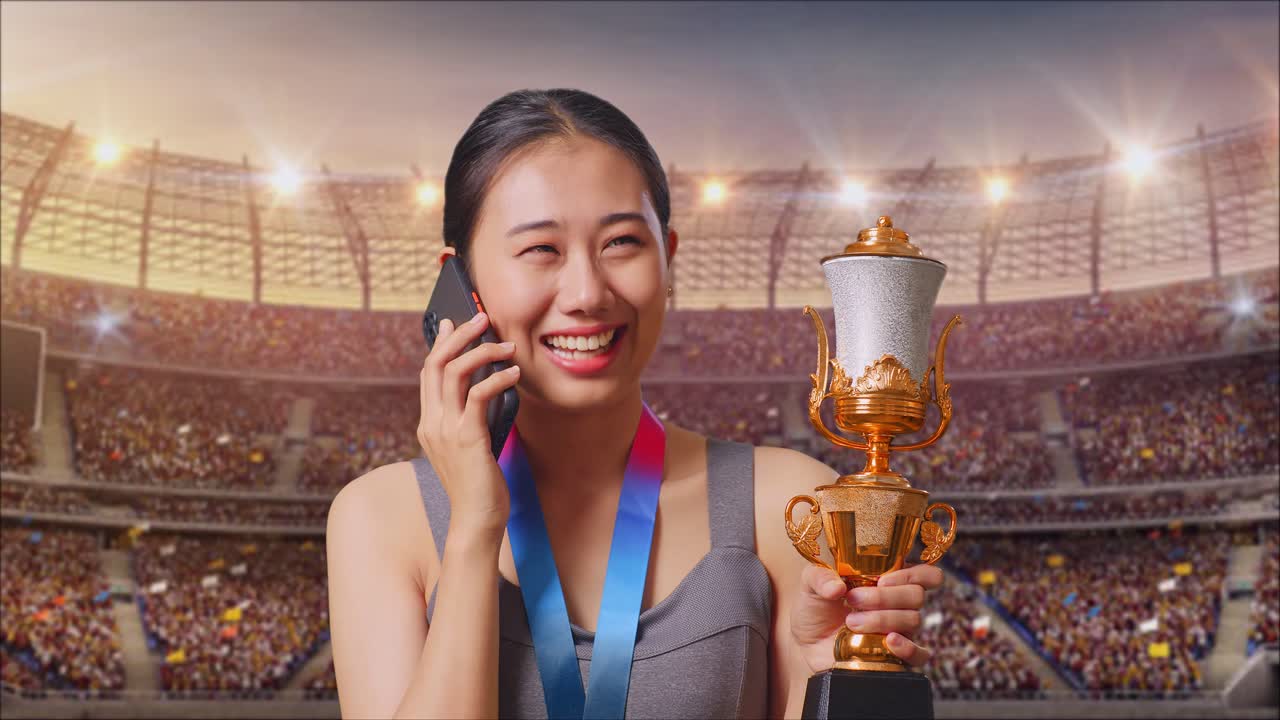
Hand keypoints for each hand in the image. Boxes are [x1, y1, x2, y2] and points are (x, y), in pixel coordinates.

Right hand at [416, 312, 519, 538]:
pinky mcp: (466, 438)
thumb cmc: (479, 484)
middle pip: (436, 364)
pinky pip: (479, 395)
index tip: (453, 322)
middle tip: (481, 317)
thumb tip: (485, 390)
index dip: (440, 344)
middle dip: (459, 335)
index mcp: (429, 423)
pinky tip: (514, 374)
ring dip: (482, 351)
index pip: (428, 373)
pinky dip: (497, 378)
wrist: (476, 520)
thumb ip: (470, 419)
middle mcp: (432, 423)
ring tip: (507, 345)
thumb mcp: (470, 445)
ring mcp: (446, 430)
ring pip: (454, 373)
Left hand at [790, 563, 942, 673]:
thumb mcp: (810, 585)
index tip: (883, 580)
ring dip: (881, 619)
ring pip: (912, 620)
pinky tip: (889, 641)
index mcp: (888, 581)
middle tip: (853, 600)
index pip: (925, 575)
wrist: (806, 643)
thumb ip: (820, 577)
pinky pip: (919, 655)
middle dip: (884, 597)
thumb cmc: (815, 609)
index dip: (913, 574)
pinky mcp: (896, 657)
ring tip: (851, 622)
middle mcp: (899, 605)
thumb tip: (837, 587)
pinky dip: (908, 648)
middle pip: (916, 595)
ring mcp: (900, 631)